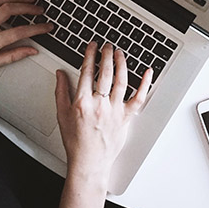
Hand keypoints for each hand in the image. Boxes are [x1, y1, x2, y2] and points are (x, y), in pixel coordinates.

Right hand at [55, 42, 152, 184]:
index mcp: (82, 102)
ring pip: (121, 81)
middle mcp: (99, 105)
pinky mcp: (126, 118)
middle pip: (105, 73)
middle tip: (107, 46)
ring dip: (122, 64)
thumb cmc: (75, 140)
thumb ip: (61, 91)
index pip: (87, 72)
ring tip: (120, 53)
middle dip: (107, 55)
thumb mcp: (62, 114)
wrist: (89, 162)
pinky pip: (139, 99)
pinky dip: (145, 84)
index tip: (92, 46)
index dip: (90, 55)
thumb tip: (60, 73)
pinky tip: (148, 72)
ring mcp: (114, 111)